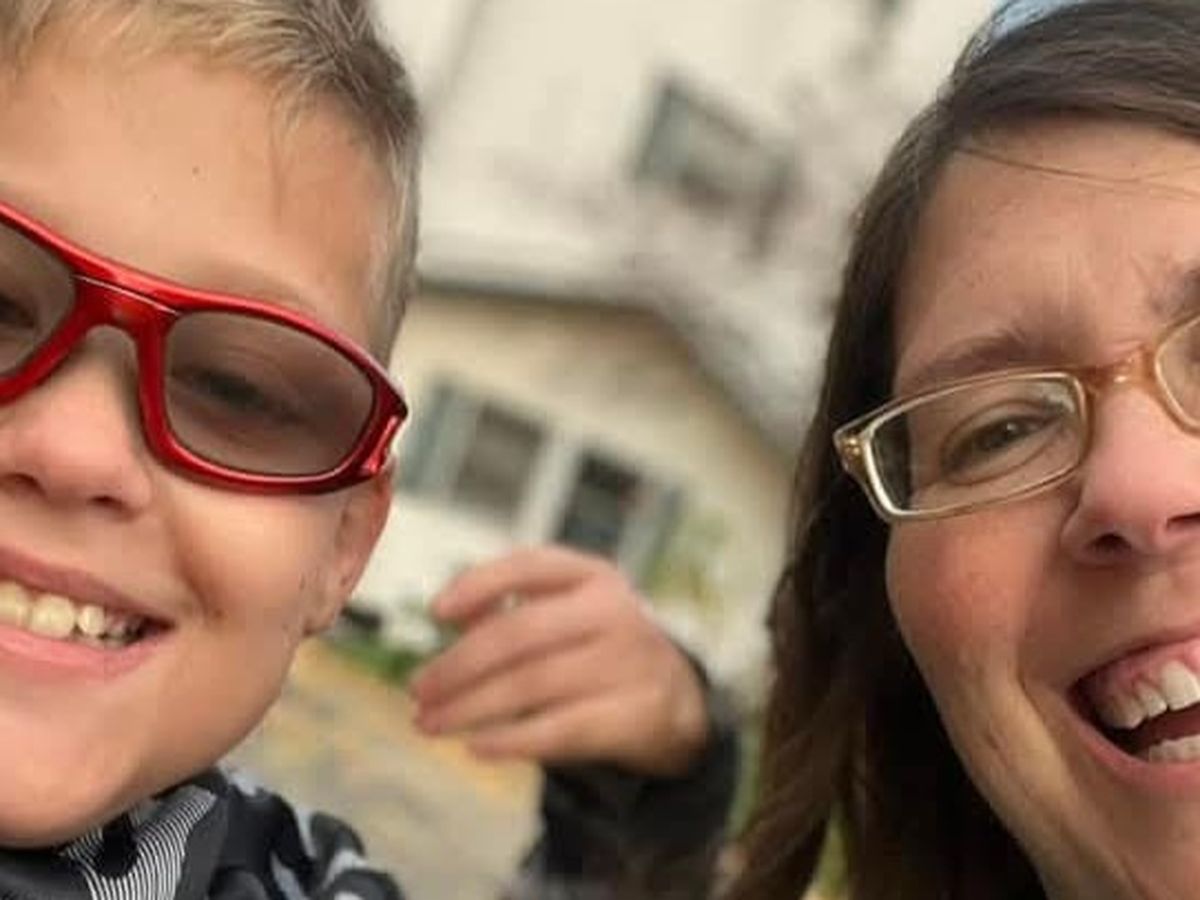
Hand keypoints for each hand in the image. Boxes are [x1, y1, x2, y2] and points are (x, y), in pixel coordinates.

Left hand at [409, 546, 709, 776]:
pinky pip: (558, 731)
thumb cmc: (598, 649)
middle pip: (519, 634)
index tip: (436, 612)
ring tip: (429, 723)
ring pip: (530, 686)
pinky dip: (510, 740)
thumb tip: (450, 614)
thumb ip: (508, 607)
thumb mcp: (566, 613)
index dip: (479, 583)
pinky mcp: (631, 717)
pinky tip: (475, 745)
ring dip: (469, 708)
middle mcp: (613, 613)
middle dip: (458, 664)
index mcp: (593, 576)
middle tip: (418, 689)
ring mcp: (626, 665)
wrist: (676, 700)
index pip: (530, 565)